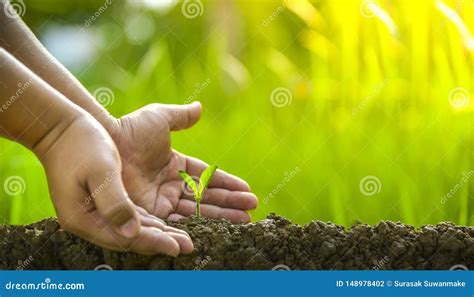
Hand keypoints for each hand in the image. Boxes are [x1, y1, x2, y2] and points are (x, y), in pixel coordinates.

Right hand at [39, 113, 192, 255]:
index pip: (125, 238)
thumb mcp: (101, 170)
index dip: (153, 243)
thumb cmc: (80, 144)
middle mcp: (89, 221)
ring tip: (182, 238)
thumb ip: (116, 203)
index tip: (177, 248)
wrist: (61, 128)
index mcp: (84, 218)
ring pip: (133, 229)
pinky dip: (148, 221)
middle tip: (188, 247)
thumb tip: (132, 233)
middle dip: (162, 242)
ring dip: (158, 233)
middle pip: (131, 238)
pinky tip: (166, 222)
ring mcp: (94, 212)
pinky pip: (130, 216)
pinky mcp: (102, 201)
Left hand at [109, 102, 257, 222]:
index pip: (207, 177)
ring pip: (196, 212)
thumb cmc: (130, 129)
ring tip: (244, 222)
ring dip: (221, 217)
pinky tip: (215, 232)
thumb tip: (200, 107)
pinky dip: (195, 228)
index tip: (247, 191)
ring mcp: (160, 201)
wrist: (103, 143)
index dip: (228, 184)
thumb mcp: (160, 118)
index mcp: (175, 165)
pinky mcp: (150, 214)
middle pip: (206, 197)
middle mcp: (170, 186)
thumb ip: (180, 117)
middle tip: (252, 211)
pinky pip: (175, 223)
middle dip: (230, 204)